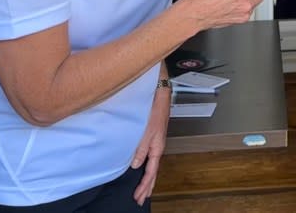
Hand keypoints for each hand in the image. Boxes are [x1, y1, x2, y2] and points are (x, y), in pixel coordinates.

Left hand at [130, 86, 170, 204]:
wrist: (159, 95)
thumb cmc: (154, 111)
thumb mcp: (146, 132)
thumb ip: (141, 149)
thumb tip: (135, 165)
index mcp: (157, 148)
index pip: (150, 172)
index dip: (144, 185)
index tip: (138, 197)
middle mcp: (157, 147)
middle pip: (153, 172)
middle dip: (147, 187)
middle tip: (140, 199)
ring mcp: (156, 143)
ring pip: (152, 166)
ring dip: (147, 179)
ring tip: (144, 190)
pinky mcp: (152, 138)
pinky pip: (150, 159)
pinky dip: (147, 168)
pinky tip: (143, 169)